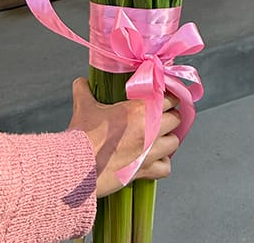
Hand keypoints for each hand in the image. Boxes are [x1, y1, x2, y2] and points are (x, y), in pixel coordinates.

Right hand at [68, 78, 179, 197]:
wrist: (77, 166)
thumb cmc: (83, 137)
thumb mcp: (84, 106)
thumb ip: (84, 90)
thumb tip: (82, 82)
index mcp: (140, 110)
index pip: (169, 97)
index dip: (167, 96)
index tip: (162, 96)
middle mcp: (150, 130)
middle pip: (176, 118)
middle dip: (168, 115)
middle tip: (158, 115)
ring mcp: (150, 152)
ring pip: (174, 141)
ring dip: (167, 138)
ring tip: (157, 136)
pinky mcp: (145, 170)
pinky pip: (166, 168)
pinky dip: (162, 163)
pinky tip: (153, 158)